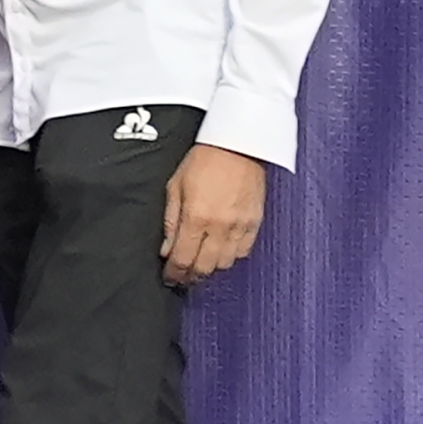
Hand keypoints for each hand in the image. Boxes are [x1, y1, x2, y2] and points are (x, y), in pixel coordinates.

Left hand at [162, 142, 265, 287]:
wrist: (238, 145)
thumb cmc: (204, 160)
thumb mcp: (175, 188)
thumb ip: (171, 222)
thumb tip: (166, 249)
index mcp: (196, 217)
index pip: (183, 259)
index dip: (174, 274)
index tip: (169, 278)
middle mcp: (220, 226)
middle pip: (205, 267)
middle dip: (191, 276)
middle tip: (182, 278)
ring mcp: (241, 226)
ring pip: (226, 263)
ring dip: (211, 267)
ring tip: (200, 264)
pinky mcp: (256, 222)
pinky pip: (244, 251)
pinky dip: (231, 256)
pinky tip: (221, 252)